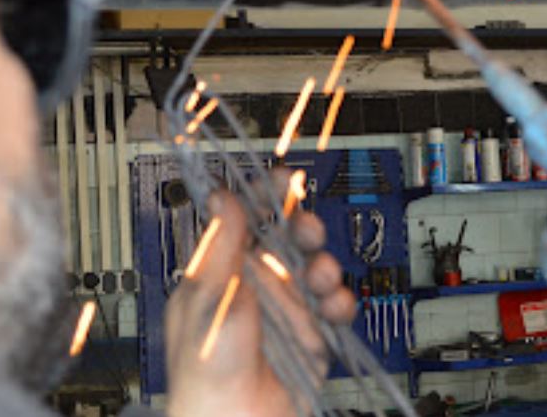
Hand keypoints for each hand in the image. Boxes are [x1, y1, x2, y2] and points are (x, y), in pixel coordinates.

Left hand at [165, 172, 356, 416]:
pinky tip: (334, 307)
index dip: (263, 197)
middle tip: (307, 226)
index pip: (243, 222)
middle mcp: (253, 288)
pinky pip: (333, 308)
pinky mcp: (310, 337)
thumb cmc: (206, 369)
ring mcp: (284, 312)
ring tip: (322, 274)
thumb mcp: (210, 296)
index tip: (281, 177)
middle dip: (302, 228)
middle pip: (286, 241)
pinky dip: (340, 303)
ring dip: (324, 265)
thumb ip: (222, 244)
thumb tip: (220, 196)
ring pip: (314, 270)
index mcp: (219, 274)